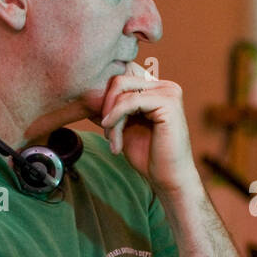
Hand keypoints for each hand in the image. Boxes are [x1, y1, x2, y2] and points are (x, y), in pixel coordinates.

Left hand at [99, 64, 200, 193]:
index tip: (101, 123)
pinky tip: (115, 141)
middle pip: (120, 81)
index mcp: (157, 88)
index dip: (106, 99)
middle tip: (105, 133)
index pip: (122, 78)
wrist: (167, 178)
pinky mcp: (169, 103)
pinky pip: (130, 102)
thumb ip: (110, 109)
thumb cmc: (148, 155)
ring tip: (112, 140)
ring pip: (122, 92)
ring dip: (111, 119)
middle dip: (106, 107)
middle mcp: (166, 86)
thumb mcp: (123, 127)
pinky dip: (117, 120)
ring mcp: (169, 92)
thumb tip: (86, 96)